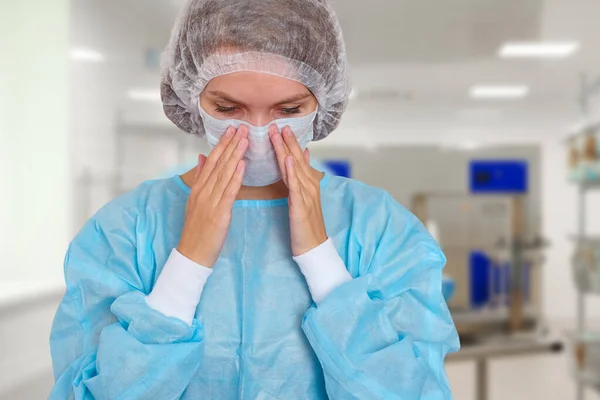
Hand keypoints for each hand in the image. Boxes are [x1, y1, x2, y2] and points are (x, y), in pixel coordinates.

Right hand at [177, 126, 248, 266]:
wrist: (192, 254)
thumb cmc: (198, 230)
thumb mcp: (195, 201)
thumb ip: (200, 179)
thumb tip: (201, 157)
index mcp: (198, 188)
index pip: (211, 160)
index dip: (221, 144)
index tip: (231, 129)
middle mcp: (203, 191)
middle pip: (218, 163)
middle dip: (230, 144)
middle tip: (242, 127)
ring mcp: (210, 201)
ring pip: (224, 174)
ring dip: (235, 155)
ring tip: (245, 139)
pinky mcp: (218, 213)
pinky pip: (228, 192)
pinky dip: (235, 177)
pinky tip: (242, 164)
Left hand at [269, 125, 327, 255]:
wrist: (313, 246)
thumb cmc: (306, 224)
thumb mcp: (305, 197)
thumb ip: (303, 176)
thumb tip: (302, 156)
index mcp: (308, 183)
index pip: (297, 158)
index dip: (289, 142)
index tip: (281, 126)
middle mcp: (309, 185)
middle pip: (296, 159)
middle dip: (287, 141)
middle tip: (278, 124)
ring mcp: (307, 195)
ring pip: (295, 168)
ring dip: (287, 150)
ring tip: (279, 135)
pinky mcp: (301, 206)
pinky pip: (296, 186)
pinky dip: (292, 172)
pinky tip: (288, 160)